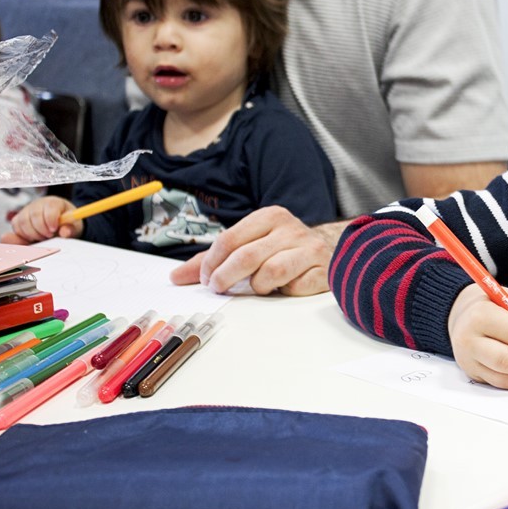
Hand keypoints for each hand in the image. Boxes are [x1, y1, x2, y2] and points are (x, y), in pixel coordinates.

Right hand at [1, 196, 81, 243]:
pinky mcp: (18, 219)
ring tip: (43, 237)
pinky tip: (33, 238)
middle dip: (41, 229)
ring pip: (22, 221)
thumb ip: (70, 229)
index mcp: (54, 202)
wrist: (58, 225)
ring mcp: (26, 211)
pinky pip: (16, 227)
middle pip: (34, 214)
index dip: (51, 218)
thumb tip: (65, 233)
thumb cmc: (66, 224)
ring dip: (32, 233)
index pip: (50, 206)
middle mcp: (38, 204)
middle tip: (49, 236)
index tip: (54, 229)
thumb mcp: (73, 227)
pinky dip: (23, 235)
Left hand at [169, 206, 342, 295]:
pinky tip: (286, 287)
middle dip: (225, 277)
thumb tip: (175, 278)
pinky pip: (295, 287)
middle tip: (217, 288)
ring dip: (258, 286)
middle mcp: (291, 228)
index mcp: (270, 216)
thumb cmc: (282, 249)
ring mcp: (310, 248)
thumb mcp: (250, 244)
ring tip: (260, 286)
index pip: (230, 239)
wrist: (331, 250)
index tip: (205, 279)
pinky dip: (285, 292)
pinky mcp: (323, 269)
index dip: (211, 262)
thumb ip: (214, 260)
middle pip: (246, 257)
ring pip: (270, 273)